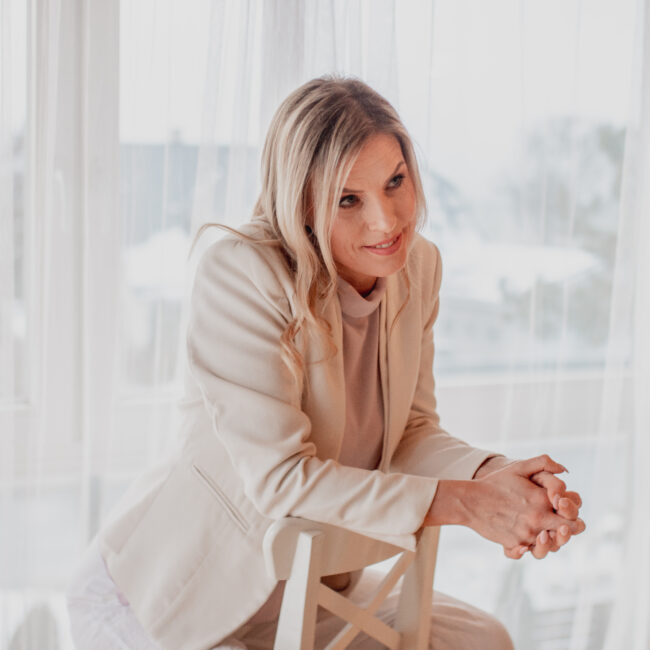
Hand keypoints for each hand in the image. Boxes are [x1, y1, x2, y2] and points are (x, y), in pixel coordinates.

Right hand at [435, 455, 585, 550]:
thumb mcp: (518, 467)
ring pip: (552, 545)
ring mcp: (527, 534)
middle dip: (568, 529)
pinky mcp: (516, 544)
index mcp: (543, 499)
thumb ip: (543, 463)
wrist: (470, 501)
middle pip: (568, 531)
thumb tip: (564, 470)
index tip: (564, 509)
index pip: (572, 512)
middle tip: (562, 526)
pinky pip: (531, 550)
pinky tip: (526, 539)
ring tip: (543, 533)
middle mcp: (538, 518)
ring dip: (551, 540)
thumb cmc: (495, 483)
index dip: (573, 512)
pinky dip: (530, 546)